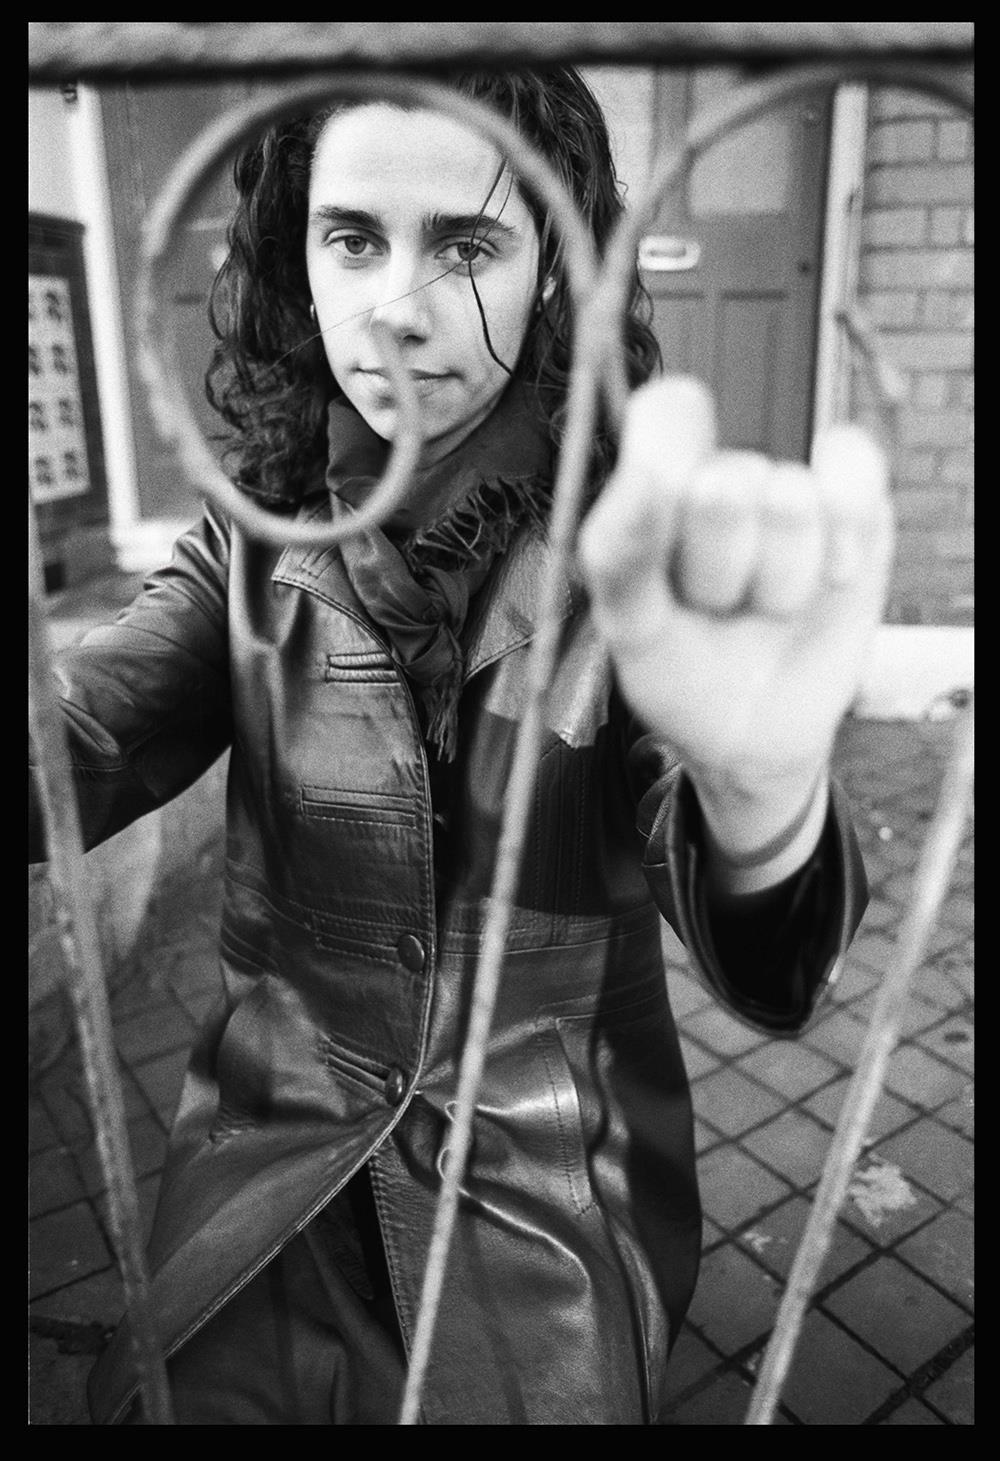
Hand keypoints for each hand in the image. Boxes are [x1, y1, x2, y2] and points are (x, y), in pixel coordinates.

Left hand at [577, 377, 893, 861]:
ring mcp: (788, 488)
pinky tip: (829, 576)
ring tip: (758, 612)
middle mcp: (718, 478)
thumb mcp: (632, 627)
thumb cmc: (680, 675)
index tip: (667, 508)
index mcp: (652, 491)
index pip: (663, 416)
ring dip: (777, 584)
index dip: (668, 451)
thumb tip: (643, 474)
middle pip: (724, 482)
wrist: (756, 734)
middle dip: (719, 570)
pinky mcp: (854, 505)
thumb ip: (622, 551)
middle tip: (711, 608)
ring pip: (790, 500)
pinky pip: (854, 468)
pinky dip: (846, 533)